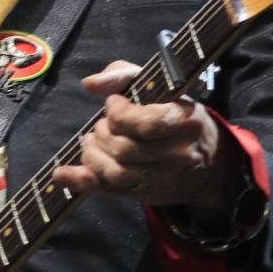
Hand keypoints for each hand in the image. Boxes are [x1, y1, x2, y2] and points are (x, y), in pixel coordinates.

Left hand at [53, 60, 242, 216]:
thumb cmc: (176, 115)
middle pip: (123, 148)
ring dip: (91, 155)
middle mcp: (177, 154)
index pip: (142, 123)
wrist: (210, 165)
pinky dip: (82, 181)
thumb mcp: (161, 87)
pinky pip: (110, 191)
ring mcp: (163, 179)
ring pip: (115, 172)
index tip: (113, 104)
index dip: (118, 113)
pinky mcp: (149, 196)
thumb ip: (124, 75)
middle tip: (101, 126)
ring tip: (91, 143)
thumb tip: (90, 84)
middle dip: (101, 133)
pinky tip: (62, 173)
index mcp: (183, 120)